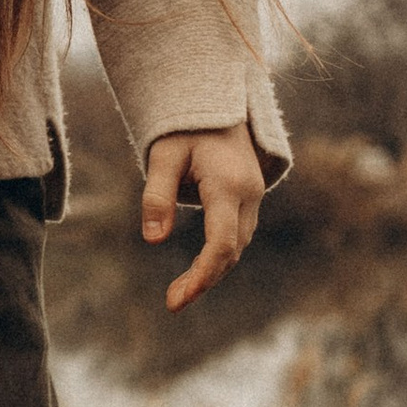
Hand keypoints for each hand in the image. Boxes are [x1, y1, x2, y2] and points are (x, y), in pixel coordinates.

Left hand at [141, 125, 266, 312]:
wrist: (216, 105)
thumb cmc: (185, 127)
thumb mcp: (163, 156)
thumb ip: (157, 195)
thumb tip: (153, 239)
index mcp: (229, 184)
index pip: (221, 242)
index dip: (202, 275)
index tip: (178, 299)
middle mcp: (249, 194)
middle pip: (231, 250)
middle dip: (204, 279)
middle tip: (173, 301)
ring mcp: (254, 197)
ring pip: (236, 245)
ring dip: (212, 271)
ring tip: (179, 291)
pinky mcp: (248, 199)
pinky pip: (236, 235)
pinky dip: (219, 256)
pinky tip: (197, 269)